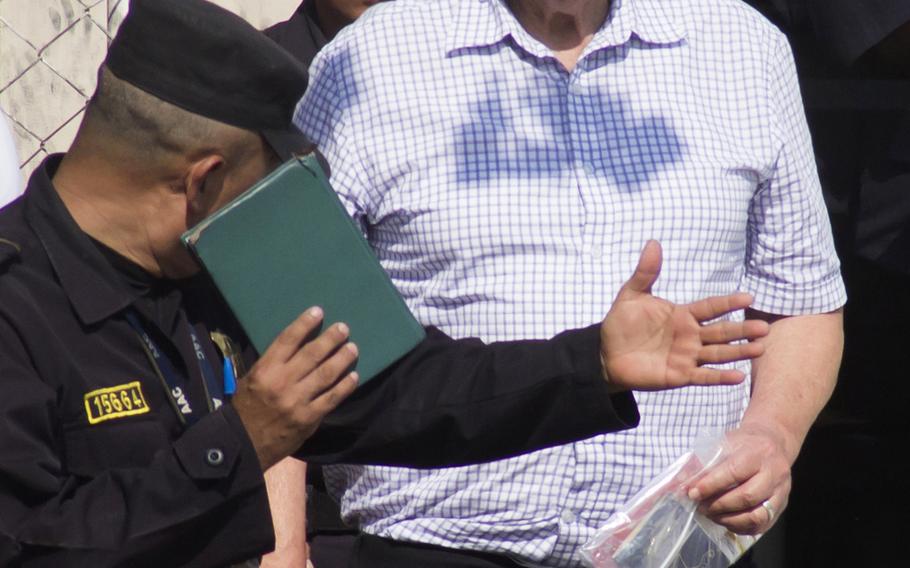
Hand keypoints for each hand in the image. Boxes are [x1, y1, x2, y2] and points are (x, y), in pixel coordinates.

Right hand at [232, 307, 358, 469]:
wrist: (244, 445)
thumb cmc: (247, 408)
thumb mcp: (251, 380)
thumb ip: (273, 364)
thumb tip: (297, 346)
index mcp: (265, 370)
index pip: (288, 340)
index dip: (304, 324)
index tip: (318, 312)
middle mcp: (282, 382)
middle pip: (312, 354)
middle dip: (331, 339)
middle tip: (343, 328)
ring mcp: (297, 401)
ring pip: (326, 374)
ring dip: (342, 359)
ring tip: (352, 348)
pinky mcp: (309, 418)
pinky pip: (332, 398)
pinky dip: (345, 386)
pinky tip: (353, 376)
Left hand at [600, 240, 768, 390]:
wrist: (606, 353)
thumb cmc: (621, 323)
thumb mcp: (632, 295)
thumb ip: (646, 273)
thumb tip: (653, 243)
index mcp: (683, 315)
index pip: (711, 307)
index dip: (728, 303)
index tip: (748, 297)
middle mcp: (690, 335)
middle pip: (721, 331)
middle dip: (742, 330)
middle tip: (764, 328)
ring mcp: (687, 356)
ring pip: (718, 353)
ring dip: (738, 352)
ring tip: (759, 349)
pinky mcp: (679, 375)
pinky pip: (703, 376)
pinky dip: (720, 377)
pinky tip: (738, 376)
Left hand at [687, 424, 791, 533]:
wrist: (772, 442)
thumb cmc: (743, 443)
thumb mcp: (722, 444)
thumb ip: (700, 463)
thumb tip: (679, 484)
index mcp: (758, 452)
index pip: (733, 472)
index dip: (710, 485)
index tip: (692, 492)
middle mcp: (774, 473)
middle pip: (746, 497)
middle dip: (718, 505)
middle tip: (700, 506)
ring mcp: (781, 492)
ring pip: (756, 516)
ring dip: (728, 519)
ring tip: (711, 514)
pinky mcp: (781, 507)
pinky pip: (761, 525)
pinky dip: (740, 527)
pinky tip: (725, 520)